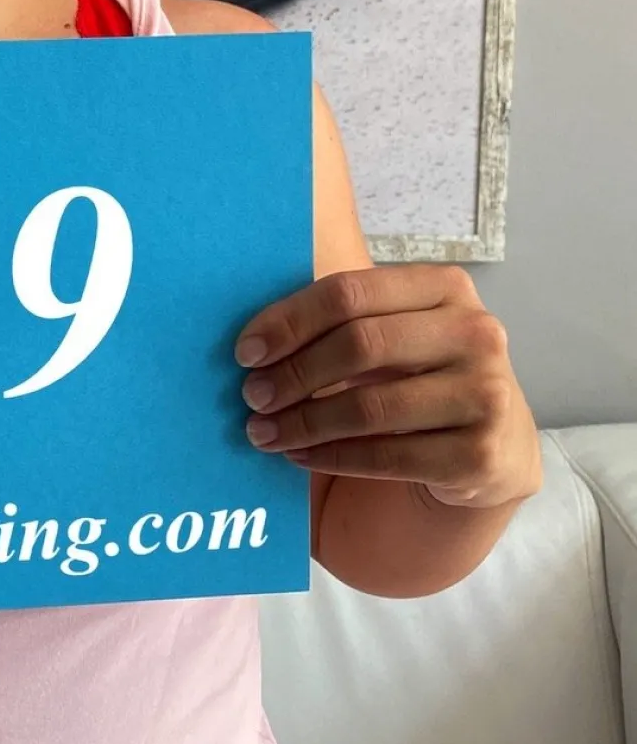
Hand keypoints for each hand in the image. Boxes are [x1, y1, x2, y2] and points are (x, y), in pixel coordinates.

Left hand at [234, 266, 540, 509]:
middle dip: (292, 373)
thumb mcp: (396, 330)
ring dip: (303, 422)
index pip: (348, 292)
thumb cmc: (422, 373)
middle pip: (358, 345)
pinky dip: (331, 456)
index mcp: (446, 287)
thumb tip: (255, 341)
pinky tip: (299, 455)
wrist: (496, 445)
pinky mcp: (482, 455)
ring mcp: (487, 395)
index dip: (289, 320)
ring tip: (262, 431)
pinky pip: (386, 456)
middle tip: (252, 394)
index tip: (246, 350)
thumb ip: (343, 320)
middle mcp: (477, 333)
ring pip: (369, 407)